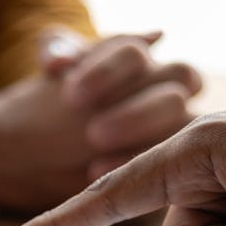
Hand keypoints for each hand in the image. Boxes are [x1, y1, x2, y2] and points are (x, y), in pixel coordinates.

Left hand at [0, 32, 198, 212]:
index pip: (134, 53)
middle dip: (136, 109)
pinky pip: (173, 162)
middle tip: (92, 134)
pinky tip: (100, 175)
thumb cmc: (51, 102)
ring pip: (185, 119)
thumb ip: (54, 51)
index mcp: (135, 59)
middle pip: (180, 79)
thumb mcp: (50, 72)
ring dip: (146, 136)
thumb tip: (60, 60)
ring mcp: (175, 123)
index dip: (104, 72)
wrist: (39, 147)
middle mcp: (164, 86)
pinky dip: (138, 167)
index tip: (68, 98)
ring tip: (98, 159)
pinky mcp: (172, 161)